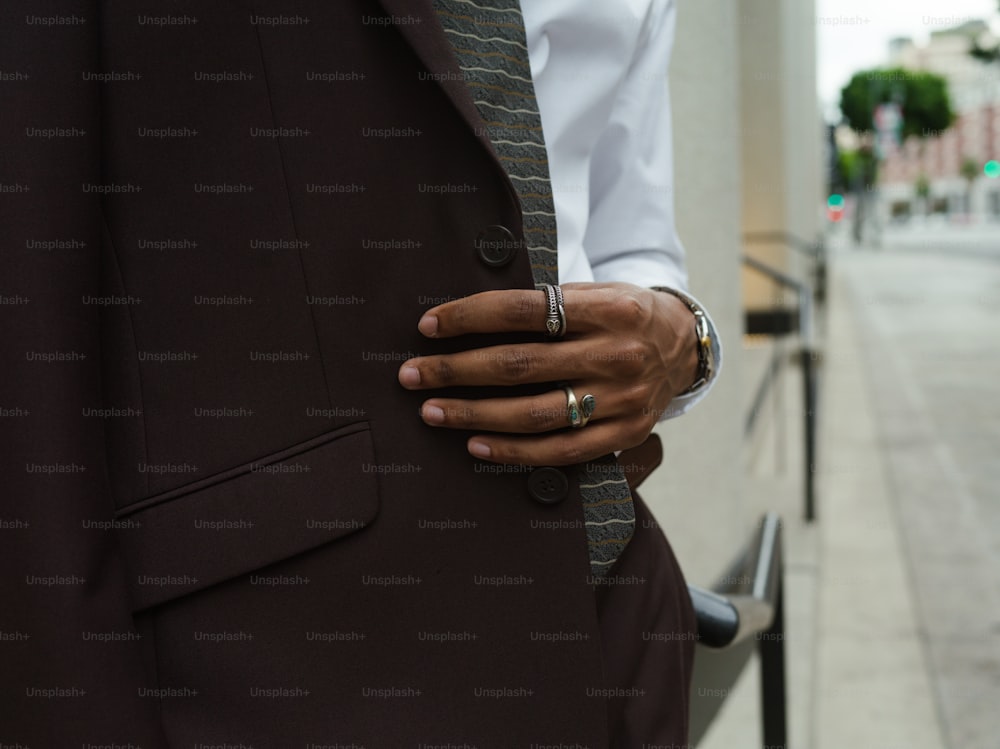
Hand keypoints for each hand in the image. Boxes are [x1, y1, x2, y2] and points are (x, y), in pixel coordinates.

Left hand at [397, 283, 698, 465]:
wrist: (684, 347)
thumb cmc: (622, 314)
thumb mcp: (595, 292)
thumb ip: (547, 305)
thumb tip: (467, 318)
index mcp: (606, 307)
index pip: (523, 310)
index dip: (469, 317)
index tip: (427, 326)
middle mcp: (615, 353)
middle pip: (519, 365)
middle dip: (456, 370)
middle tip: (413, 375)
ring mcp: (621, 398)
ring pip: (533, 413)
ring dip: (473, 414)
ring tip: (433, 411)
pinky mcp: (623, 433)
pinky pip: (559, 450)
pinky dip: (512, 451)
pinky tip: (475, 445)